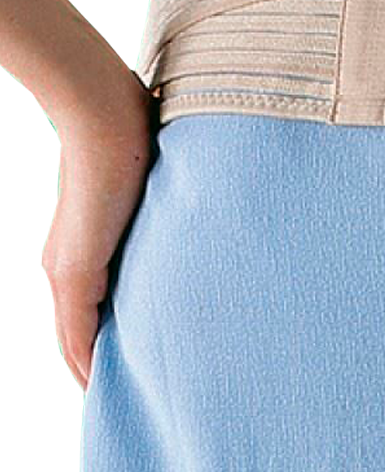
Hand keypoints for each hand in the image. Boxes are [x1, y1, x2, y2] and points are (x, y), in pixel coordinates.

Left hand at [39, 67, 156, 390]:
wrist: (100, 113)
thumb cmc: (131, 130)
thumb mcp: (153, 176)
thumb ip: (164, 200)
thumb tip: (197, 198)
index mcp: (87, 243)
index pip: (95, 303)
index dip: (112, 332)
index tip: (140, 353)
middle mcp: (68, 261)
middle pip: (82, 327)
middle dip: (108, 356)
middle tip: (138, 382)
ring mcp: (67, 266)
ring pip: (75, 336)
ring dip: (96, 365)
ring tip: (126, 390)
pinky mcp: (72, 270)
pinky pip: (74, 333)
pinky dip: (85, 360)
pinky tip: (98, 381)